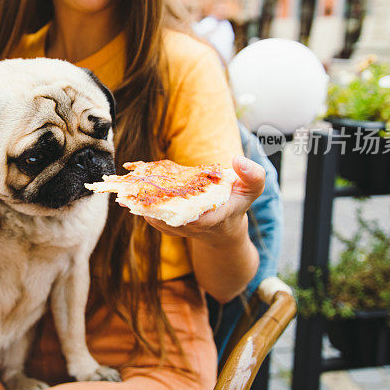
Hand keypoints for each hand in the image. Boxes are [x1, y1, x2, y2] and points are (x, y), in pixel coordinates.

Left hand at [144, 155, 265, 247]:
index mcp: (213, 218)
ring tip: (136, 181)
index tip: (170, 191)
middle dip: (155, 198)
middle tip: (143, 180)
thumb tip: (239, 159)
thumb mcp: (251, 190)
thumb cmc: (236, 203)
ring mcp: (177, 229)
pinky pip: (151, 214)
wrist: (223, 228)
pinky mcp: (166, 226)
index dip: (180, 204)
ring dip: (145, 199)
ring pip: (156, 215)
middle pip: (169, 215)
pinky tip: (138, 185)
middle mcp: (192, 227)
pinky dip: (144, 200)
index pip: (195, 217)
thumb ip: (253, 176)